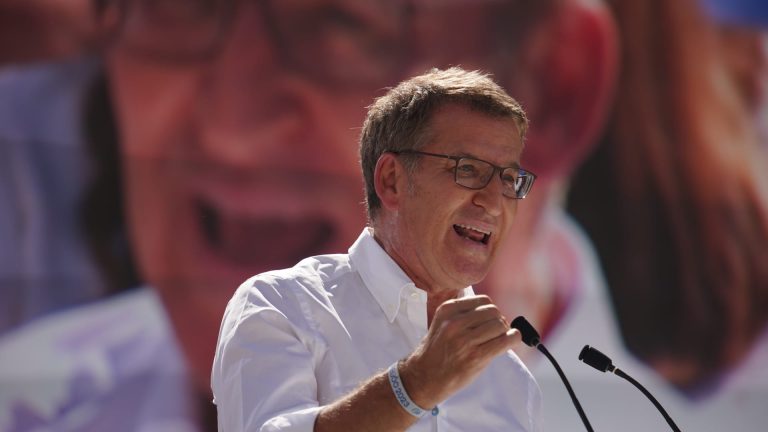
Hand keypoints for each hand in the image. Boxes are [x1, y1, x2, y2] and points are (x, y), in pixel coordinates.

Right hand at [399, 295, 520, 407]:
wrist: (425, 377)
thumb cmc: (438, 350)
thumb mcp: (443, 323)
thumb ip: (463, 313)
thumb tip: (494, 309)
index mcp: (447, 310)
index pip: (483, 300)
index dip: (490, 311)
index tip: (489, 321)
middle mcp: (455, 322)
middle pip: (493, 311)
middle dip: (498, 321)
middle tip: (495, 332)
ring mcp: (465, 340)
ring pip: (500, 325)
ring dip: (504, 332)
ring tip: (497, 340)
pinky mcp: (475, 356)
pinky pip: (505, 341)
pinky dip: (513, 339)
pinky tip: (510, 341)